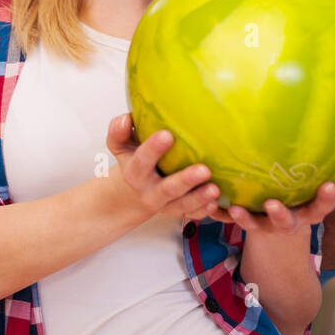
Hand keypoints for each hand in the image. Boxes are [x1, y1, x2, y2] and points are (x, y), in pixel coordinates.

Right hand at [105, 114, 221, 220]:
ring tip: (215, 189)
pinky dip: (204, 211)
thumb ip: (119, 130)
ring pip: (183, 205)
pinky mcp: (179, 212)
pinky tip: (216, 203)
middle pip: (167, 189)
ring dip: (200, 198)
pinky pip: (193, 215)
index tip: (167, 135)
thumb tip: (127, 119)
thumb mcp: (120, 145)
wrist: (132, 191)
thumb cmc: (133, 160)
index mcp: (134, 172)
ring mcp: (165, 205)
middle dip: (186, 180)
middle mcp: (149, 191)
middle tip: (204, 170)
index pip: (142, 160)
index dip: (153, 149)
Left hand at [205, 180, 334, 235]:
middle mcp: (288, 221)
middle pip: (287, 222)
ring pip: (256, 226)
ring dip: (245, 219)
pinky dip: (220, 214)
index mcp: (308, 210)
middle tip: (273, 205)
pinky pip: (231, 221)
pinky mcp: (245, 222)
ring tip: (234, 209)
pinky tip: (208, 207)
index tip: (330, 187)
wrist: (279, 232)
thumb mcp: (318, 187)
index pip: (322, 206)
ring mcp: (265, 226)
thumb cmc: (303, 195)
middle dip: (281, 215)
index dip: (327, 198)